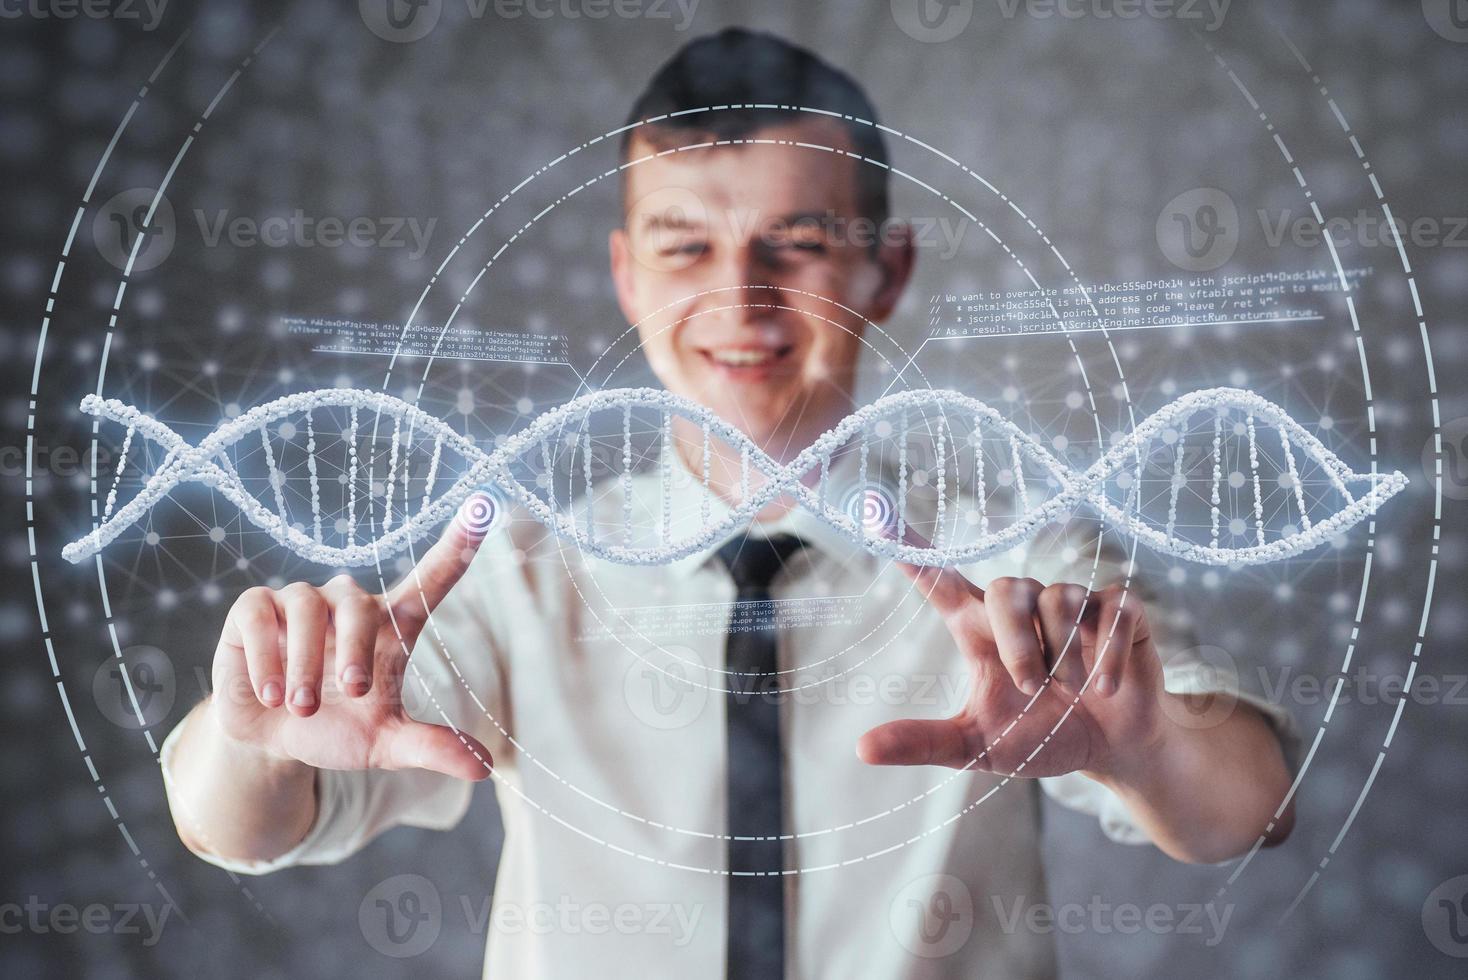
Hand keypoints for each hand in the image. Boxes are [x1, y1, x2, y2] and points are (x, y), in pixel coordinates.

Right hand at [208, 519, 491, 779]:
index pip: (434, 576)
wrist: (273, 741)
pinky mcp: (255, 608)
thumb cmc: (340, 729)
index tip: (486, 506)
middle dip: (355, 651)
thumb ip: (431, 747)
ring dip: (306, 664)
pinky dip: (266, 657)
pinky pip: (260, 613)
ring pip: (306, 607)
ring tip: (301, 706)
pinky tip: (270, 693)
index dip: (459, 542)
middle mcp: (349, 604)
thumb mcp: (386, 743)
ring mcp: (301, 601)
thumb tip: (484, 767)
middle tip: (353, 693)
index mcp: (391, 626)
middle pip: (359, 605)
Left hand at [857, 562, 1166, 780]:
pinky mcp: (1119, 610)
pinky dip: (1109, 656)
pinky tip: (1107, 688)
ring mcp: (1074, 604)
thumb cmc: (1040, 737)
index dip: (914, 551)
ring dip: (1066, 655)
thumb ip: (925, 741)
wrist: (1111, 749)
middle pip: (1009, 588)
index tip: (878, 518)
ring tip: (1075, 691)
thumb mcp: (978, 746)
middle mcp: (1025, 608)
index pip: (942, 581)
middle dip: (1019, 642)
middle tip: (1031, 687)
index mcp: (981, 630)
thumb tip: (863, 749)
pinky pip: (1113, 610)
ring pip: (1061, 599)